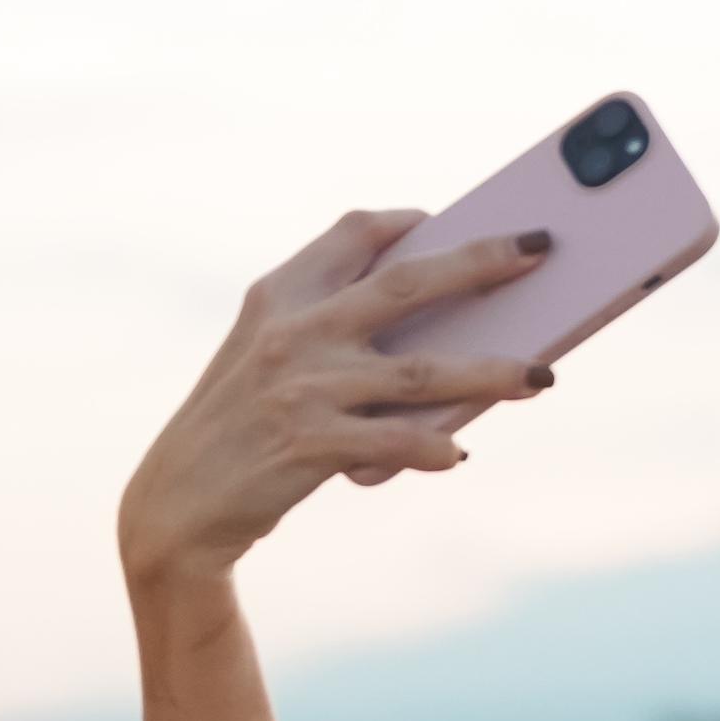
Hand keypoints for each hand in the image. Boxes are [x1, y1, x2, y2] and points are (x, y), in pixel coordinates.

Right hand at [116, 210, 557, 585]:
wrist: (178, 503)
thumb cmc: (239, 425)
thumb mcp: (263, 355)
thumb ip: (326, 325)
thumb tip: (434, 324)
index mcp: (280, 295)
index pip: (353, 234)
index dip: (408, 221)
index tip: (450, 218)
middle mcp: (294, 331)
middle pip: (407, 283)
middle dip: (482, 261)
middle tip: (539, 249)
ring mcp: (304, 388)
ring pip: (421, 373)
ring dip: (490, 373)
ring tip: (541, 377)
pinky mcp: (312, 446)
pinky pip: (395, 443)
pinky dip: (431, 448)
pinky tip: (458, 453)